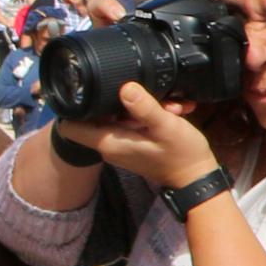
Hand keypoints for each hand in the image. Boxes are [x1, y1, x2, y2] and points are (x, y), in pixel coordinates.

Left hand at [66, 84, 218, 193]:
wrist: (196, 178)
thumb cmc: (182, 154)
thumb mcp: (166, 126)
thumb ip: (145, 107)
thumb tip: (125, 87)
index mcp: (110, 142)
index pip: (70, 127)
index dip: (73, 107)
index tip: (88, 90)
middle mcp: (110, 146)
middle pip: (96, 116)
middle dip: (116, 101)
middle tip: (143, 94)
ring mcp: (121, 146)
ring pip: (117, 118)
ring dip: (138, 107)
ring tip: (166, 105)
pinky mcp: (133, 145)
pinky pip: (131, 124)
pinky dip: (145, 116)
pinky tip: (168, 111)